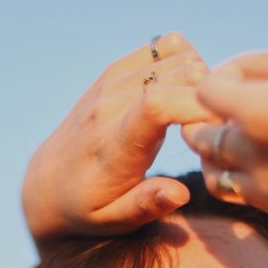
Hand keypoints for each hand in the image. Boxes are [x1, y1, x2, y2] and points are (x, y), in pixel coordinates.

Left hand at [23, 33, 216, 251]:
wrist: (48, 182)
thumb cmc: (88, 209)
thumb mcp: (113, 220)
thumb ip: (146, 206)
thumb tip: (180, 194)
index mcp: (115, 146)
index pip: (158, 105)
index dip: (199, 108)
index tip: (218, 131)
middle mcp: (112, 105)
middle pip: (181, 73)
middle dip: (212, 96)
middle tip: (217, 127)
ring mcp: (113, 81)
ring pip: (180, 54)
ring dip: (203, 80)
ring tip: (202, 114)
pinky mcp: (117, 70)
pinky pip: (167, 46)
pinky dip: (188, 63)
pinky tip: (187, 96)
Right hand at [182, 55, 267, 225]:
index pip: (245, 191)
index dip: (254, 161)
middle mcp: (260, 187)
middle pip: (215, 168)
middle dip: (226, 139)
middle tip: (261, 105)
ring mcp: (250, 150)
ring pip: (201, 135)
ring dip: (217, 111)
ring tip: (262, 83)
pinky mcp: (252, 112)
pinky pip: (210, 90)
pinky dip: (231, 73)